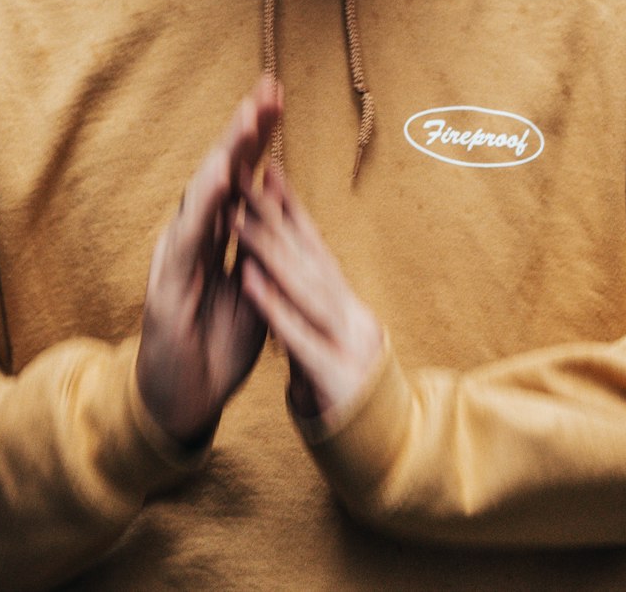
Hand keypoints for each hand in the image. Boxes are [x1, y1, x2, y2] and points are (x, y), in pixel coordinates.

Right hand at [136, 77, 281, 444]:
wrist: (184, 402)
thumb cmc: (216, 344)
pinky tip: (222, 175)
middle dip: (246, 128)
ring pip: (205, 192)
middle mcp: (195, 233)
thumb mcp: (253, 288)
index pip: (241, 175)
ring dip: (228, 153)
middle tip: (269, 87)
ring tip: (250, 118)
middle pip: (222, 171)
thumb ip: (260, 246)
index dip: (259, 137)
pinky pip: (190, 236)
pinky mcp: (168, 282)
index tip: (279, 98)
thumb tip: (277, 201)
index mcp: (217, 233)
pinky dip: (207, 203)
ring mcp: (178, 254)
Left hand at [238, 165, 382, 418]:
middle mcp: (353, 316)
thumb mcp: (328, 341)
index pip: (317, 247)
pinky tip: (248, 280)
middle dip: (272, 216)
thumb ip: (311, 306)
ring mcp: (349, 345)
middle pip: (308, 257)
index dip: (291, 207)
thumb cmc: (347, 394)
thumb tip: (286, 265)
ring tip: (237, 216)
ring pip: (304, 287)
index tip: (267, 167)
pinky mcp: (337, 378)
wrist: (387, 456)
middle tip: (242, 176)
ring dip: (268, 250)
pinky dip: (272, 305)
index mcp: (348, 305)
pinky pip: (299, 336)